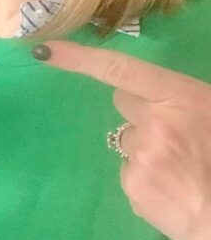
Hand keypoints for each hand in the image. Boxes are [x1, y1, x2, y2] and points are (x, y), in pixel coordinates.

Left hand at [38, 41, 210, 239]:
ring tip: (180, 170)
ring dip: (146, 151)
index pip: (120, 69)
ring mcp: (141, 156)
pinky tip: (173, 189)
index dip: (79, 58)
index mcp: (179, 97)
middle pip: (123, 103)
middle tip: (173, 134)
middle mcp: (155, 122)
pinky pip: (131, 174)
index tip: (45, 50)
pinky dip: (147, 180)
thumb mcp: (210, 112)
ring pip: (128, 143)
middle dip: (141, 113)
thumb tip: (143, 100)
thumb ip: (176, 102)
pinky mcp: (134, 186)